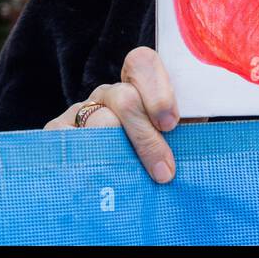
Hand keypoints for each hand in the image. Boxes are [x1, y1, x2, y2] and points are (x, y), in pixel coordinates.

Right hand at [44, 46, 179, 182]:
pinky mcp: (57, 132)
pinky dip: (87, 163)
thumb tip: (202, 134)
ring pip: (100, 123)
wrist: (111, 194)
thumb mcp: (176, 142)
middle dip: (147, 137)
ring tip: (132, 181)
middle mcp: (108, 93)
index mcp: (138, 85)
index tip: (170, 124)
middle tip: (164, 171)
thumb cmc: (154, 163)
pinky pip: (69, 142)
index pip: (142, 63)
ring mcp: (80, 111)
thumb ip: (187, 131)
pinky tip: (99, 179)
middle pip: (124, 99)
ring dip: (121, 156)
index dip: (157, 89)